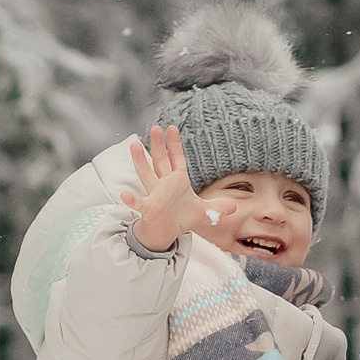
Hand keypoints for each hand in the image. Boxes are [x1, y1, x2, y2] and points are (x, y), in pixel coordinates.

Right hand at [120, 121, 216, 252]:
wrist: (168, 232)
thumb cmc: (183, 217)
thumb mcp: (205, 212)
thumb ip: (219, 207)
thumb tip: (235, 205)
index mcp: (178, 180)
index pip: (176, 158)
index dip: (174, 144)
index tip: (171, 128)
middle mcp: (164, 184)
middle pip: (160, 160)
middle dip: (158, 145)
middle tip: (154, 128)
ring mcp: (155, 194)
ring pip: (147, 175)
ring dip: (140, 161)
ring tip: (134, 146)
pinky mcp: (149, 208)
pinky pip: (139, 203)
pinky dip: (132, 200)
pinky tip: (124, 195)